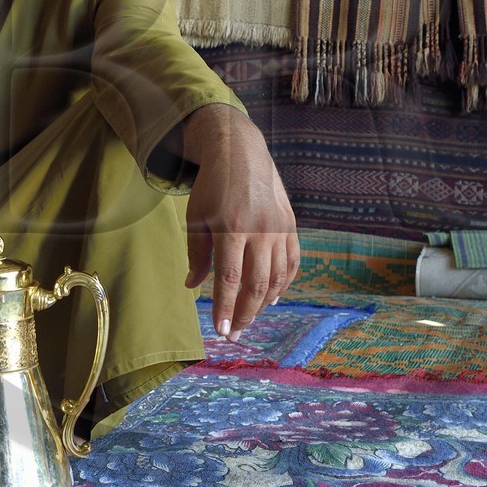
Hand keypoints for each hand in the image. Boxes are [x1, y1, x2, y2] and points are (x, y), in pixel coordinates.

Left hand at [179, 105, 299, 340]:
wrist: (241, 152)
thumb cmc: (212, 186)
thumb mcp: (197, 216)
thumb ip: (197, 253)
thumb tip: (193, 286)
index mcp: (231, 227)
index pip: (230, 278)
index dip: (226, 308)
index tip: (221, 330)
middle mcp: (260, 229)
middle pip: (257, 284)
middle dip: (246, 314)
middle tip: (235, 334)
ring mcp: (280, 227)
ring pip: (277, 276)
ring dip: (264, 303)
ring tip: (250, 318)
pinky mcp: (291, 224)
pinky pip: (293, 261)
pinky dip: (284, 283)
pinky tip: (272, 297)